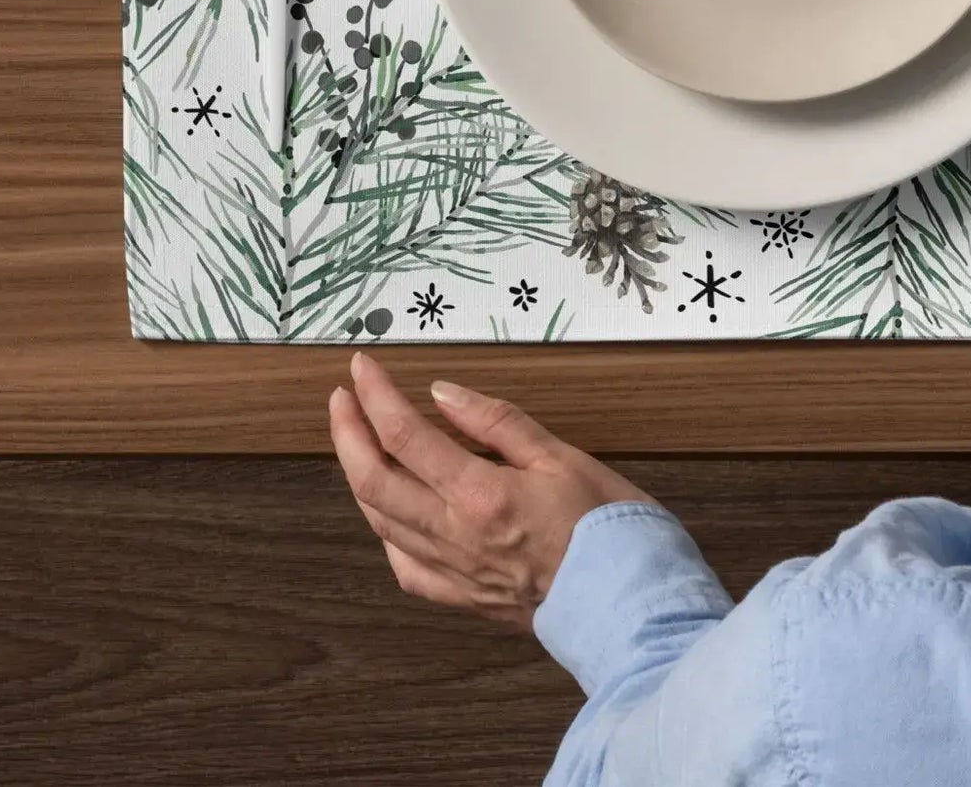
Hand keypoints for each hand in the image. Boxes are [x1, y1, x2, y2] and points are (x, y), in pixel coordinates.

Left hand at [329, 352, 654, 629]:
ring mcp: (452, 571)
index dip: (376, 396)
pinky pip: (404, 566)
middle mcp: (454, 535)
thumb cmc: (606, 527)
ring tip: (356, 442)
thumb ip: (499, 423)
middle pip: (373, 480)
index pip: (405, 436)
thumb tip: (444, 394)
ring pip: (380, 522)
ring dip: (358, 476)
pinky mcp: (462, 597)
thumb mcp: (562, 455)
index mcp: (479, 494)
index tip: (364, 367)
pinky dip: (385, 532)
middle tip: (342, 398)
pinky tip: (388, 515)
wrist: (628, 604)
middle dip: (348, 433)